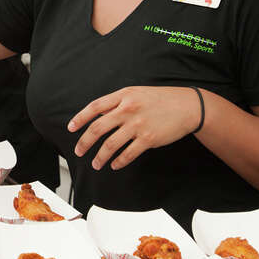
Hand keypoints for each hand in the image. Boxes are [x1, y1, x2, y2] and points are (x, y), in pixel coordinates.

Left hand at [67, 86, 202, 170]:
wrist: (187, 106)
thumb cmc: (161, 99)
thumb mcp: (136, 93)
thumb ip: (117, 103)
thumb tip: (98, 116)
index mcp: (124, 96)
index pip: (95, 107)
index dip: (80, 118)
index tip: (71, 128)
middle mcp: (128, 109)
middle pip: (98, 128)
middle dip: (85, 142)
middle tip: (79, 151)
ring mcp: (138, 125)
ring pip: (110, 144)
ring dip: (100, 156)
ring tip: (96, 164)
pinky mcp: (148, 139)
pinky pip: (128, 154)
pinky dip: (118, 162)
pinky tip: (114, 165)